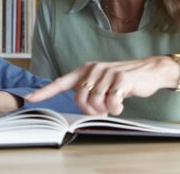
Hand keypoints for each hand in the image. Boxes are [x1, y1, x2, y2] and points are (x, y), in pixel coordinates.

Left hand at [24, 56, 176, 115]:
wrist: (149, 71)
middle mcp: (93, 69)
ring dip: (106, 109)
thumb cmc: (123, 80)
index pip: (61, 82)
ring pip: (96, 103)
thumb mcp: (102, 82)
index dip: (45, 91)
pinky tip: (122, 101)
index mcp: (85, 70)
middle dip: (91, 110)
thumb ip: (89, 91)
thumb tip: (82, 106)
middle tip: (103, 108)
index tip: (30, 98)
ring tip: (114, 102)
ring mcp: (106, 73)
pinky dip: (116, 109)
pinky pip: (111, 104)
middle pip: (80, 100)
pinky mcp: (120, 80)